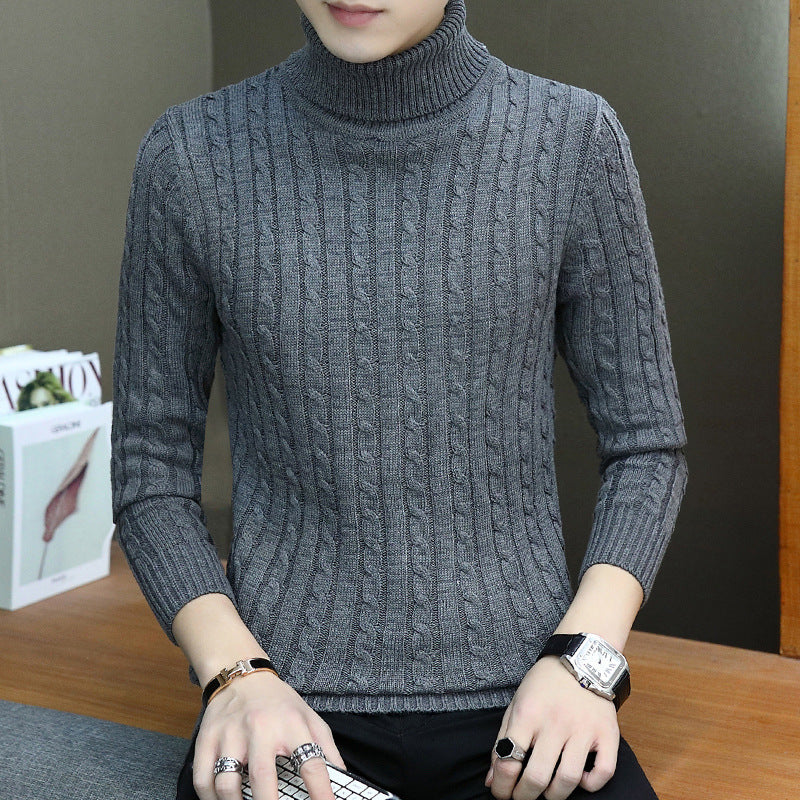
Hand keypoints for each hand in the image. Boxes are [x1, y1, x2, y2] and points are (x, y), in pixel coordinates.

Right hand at [192, 670, 347, 799]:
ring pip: (226, 783)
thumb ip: (326, 748)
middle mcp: (260, 727)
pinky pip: (203, 779)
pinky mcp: (207, 739)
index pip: (311, 763)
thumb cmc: (278, 702)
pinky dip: (210, 799)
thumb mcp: (309, 717)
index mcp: (291, 723)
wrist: (241, 675)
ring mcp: (230, 733)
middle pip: (262, 776)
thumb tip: (341, 778)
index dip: (321, 792)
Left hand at [485, 657, 618, 799]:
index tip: (501, 793)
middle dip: (524, 796)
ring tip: (546, 794)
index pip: (509, 759)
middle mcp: (556, 722)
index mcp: (529, 713)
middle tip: (521, 798)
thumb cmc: (544, 684)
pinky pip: (603, 772)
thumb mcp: (517, 703)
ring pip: (568, 779)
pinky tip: (579, 779)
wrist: (580, 660)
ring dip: (553, 796)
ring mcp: (583, 729)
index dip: (502, 785)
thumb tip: (492, 779)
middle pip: (537, 776)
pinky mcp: (607, 734)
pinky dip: (590, 784)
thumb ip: (502, 740)